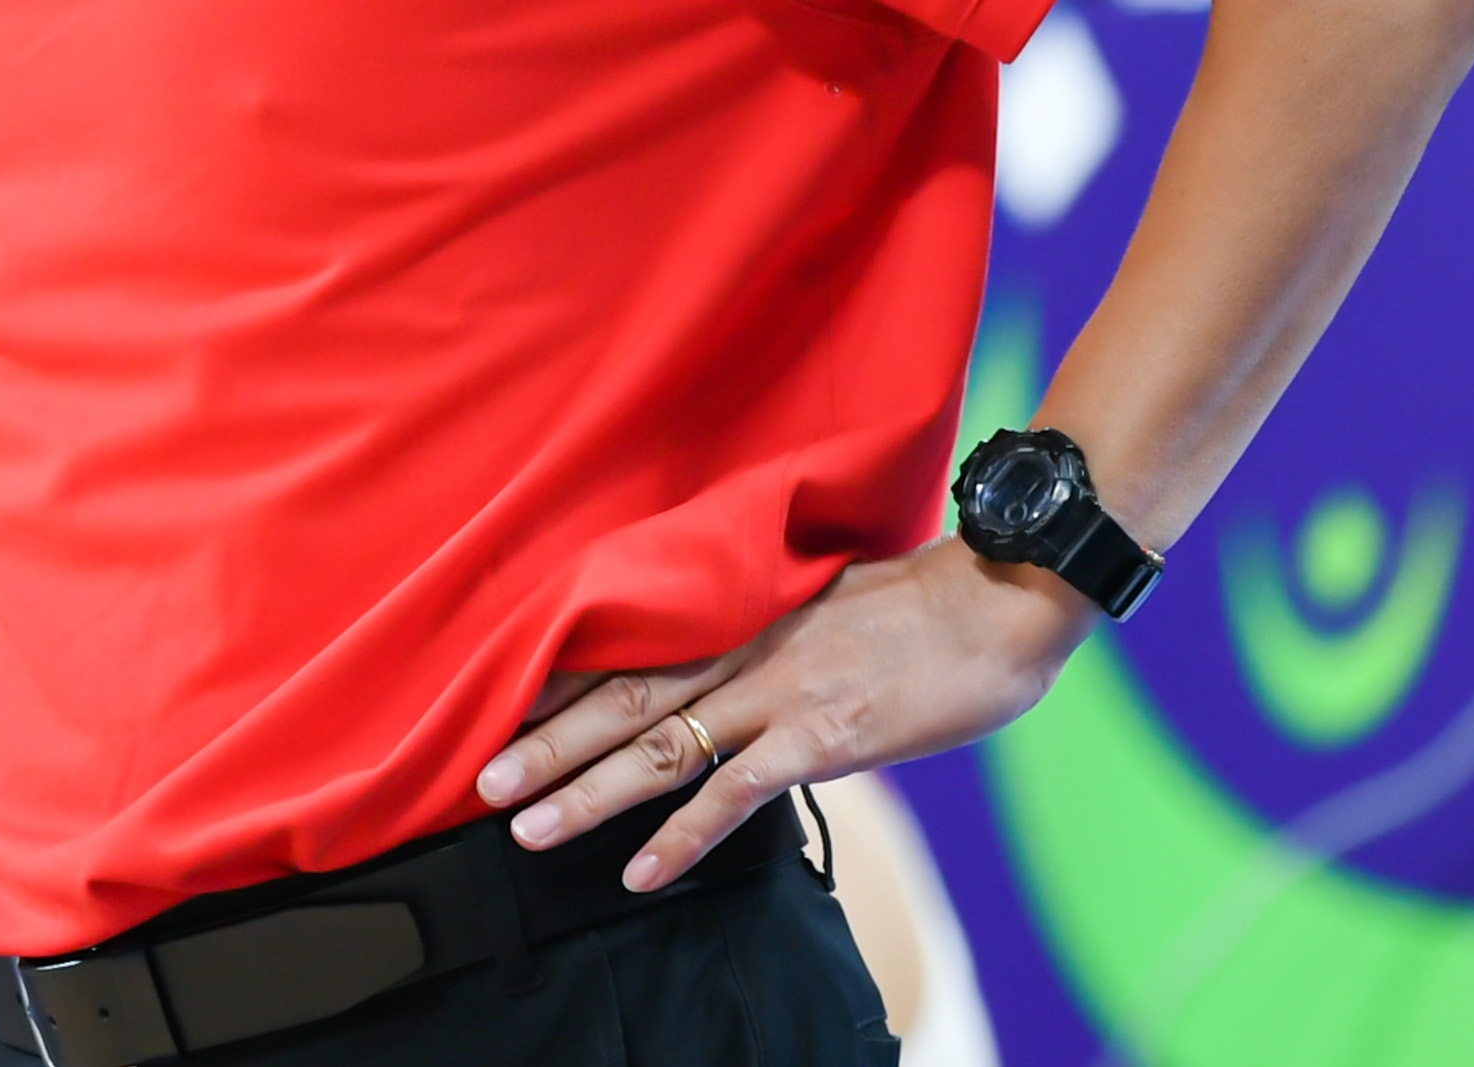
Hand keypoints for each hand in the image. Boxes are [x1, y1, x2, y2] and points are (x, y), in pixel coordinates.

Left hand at [470, 540, 1092, 892]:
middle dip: (545, 743)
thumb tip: (735, 661)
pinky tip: (640, 874)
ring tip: (526, 829)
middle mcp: (740, 649)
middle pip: (621, 700)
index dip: (559, 682)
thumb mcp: (818, 598)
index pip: (626, 648)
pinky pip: (734, 794)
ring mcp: (776, 693)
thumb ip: (766, 629)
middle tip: (478, 781)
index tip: (496, 708)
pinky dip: (682, 838)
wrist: (995, 599)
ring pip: (659, 748)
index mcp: (735, 612)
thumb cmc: (917, 602)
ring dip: (587, 793)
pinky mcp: (820, 735)